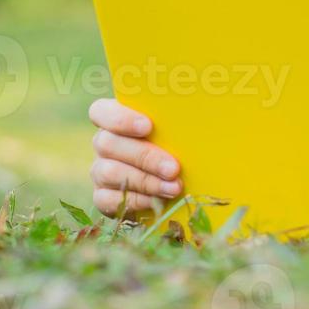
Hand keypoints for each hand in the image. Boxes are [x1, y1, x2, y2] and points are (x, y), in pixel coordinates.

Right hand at [88, 98, 182, 216]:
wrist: (175, 182)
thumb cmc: (182, 143)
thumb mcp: (182, 128)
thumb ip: (183, 118)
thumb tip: (209, 106)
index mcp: (116, 118)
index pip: (101, 111)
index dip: (120, 118)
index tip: (148, 126)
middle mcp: (104, 142)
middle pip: (108, 144)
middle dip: (145, 157)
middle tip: (173, 168)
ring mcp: (100, 170)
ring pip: (109, 172)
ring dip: (145, 181)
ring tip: (174, 188)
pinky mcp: (102, 196)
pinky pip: (108, 200)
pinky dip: (136, 201)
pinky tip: (157, 202)